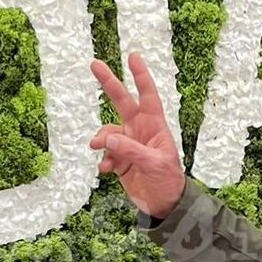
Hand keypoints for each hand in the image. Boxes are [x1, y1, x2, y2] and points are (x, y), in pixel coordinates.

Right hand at [89, 52, 185, 220]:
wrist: (163, 205)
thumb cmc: (168, 181)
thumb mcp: (154, 164)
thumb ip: (131, 149)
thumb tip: (108, 138)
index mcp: (154, 125)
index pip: (147, 95)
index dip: (141, 76)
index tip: (133, 56)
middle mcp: (140, 130)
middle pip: (122, 101)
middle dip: (109, 83)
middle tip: (94, 64)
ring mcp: (128, 144)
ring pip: (107, 132)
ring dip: (101, 138)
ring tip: (98, 149)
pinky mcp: (120, 160)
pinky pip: (105, 153)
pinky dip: (103, 159)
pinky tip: (106, 169)